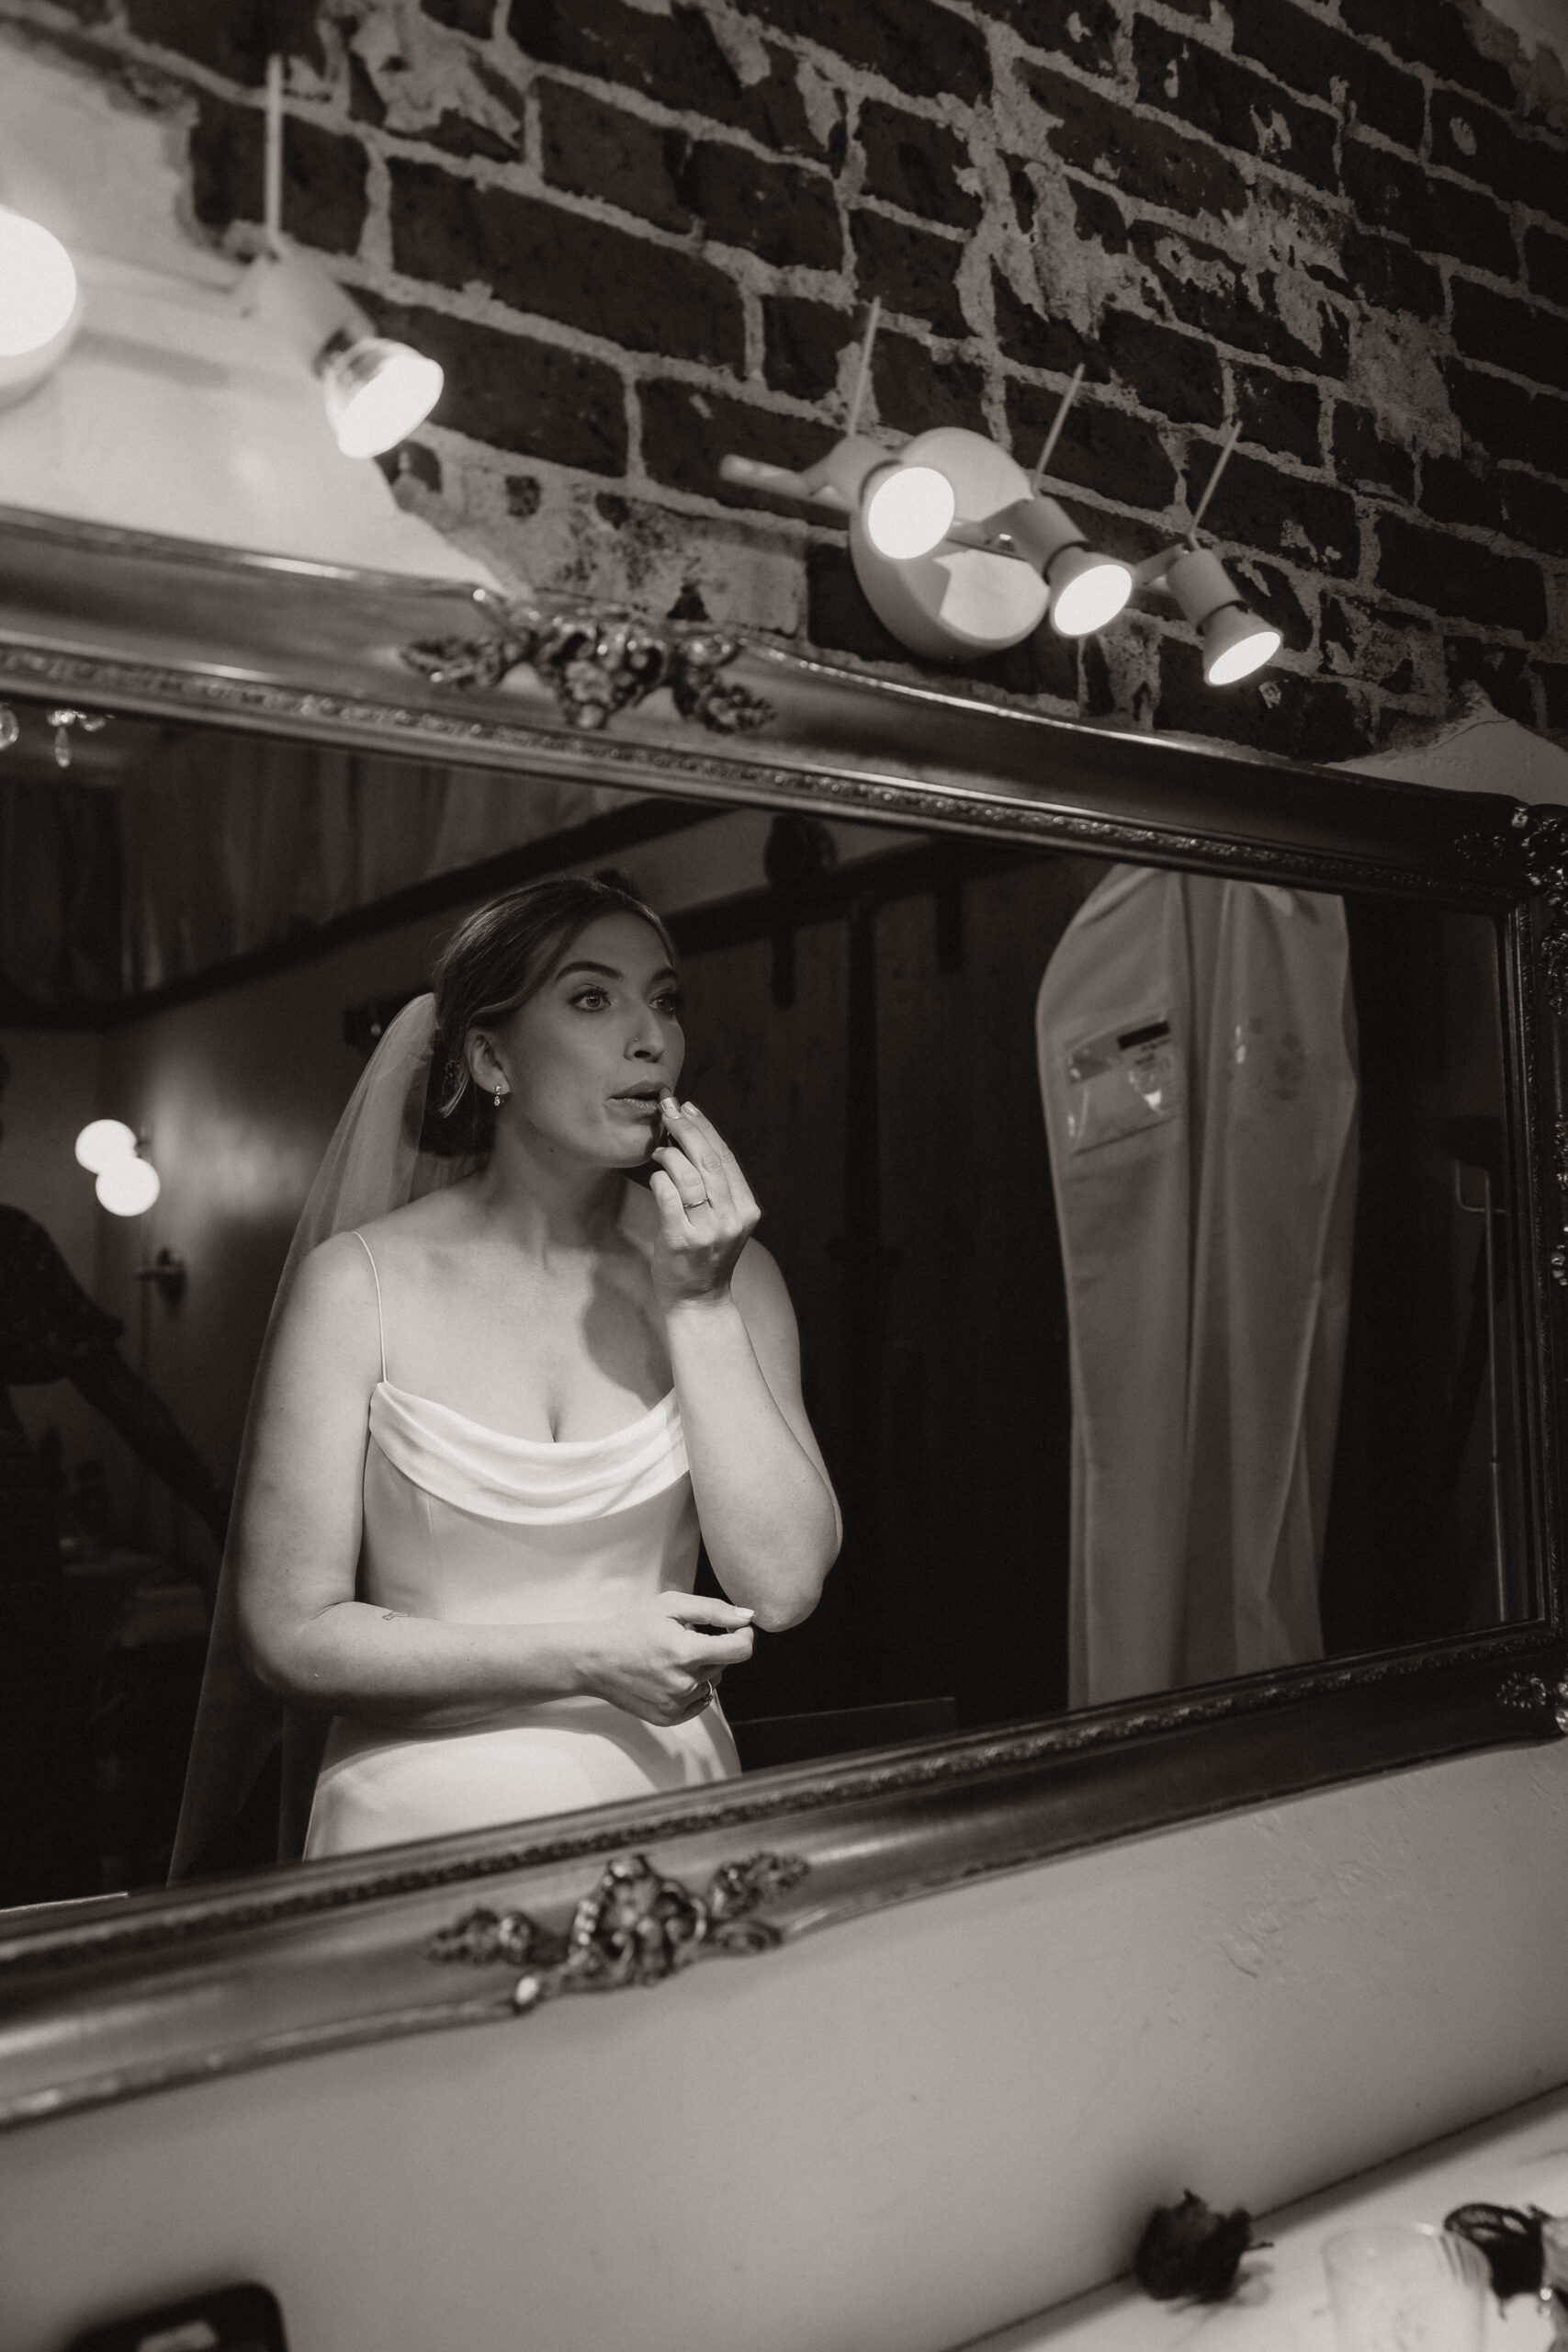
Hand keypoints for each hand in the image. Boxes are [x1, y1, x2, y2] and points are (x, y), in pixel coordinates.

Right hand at [578, 1591, 754, 1725]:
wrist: (595, 1660)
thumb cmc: (633, 1627)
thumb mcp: (670, 1605)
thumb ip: (713, 1609)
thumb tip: (747, 1618)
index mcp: (686, 1652)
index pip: (740, 1649)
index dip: (745, 1635)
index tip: (736, 1627)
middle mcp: (684, 1683)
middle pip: (724, 1664)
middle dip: (714, 1648)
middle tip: (684, 1638)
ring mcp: (677, 1704)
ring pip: (712, 1682)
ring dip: (702, 1668)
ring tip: (672, 1657)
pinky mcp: (669, 1718)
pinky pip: (700, 1701)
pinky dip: (693, 1687)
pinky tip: (670, 1675)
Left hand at [648, 1096, 760, 1308]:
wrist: (698, 1301)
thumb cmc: (704, 1256)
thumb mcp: (722, 1220)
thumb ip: (715, 1188)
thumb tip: (691, 1138)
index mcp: (745, 1209)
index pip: (725, 1158)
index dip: (706, 1128)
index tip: (688, 1107)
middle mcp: (731, 1219)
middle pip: (708, 1161)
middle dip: (686, 1129)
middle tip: (668, 1109)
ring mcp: (707, 1231)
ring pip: (689, 1176)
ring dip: (670, 1154)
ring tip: (659, 1149)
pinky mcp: (680, 1241)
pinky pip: (668, 1198)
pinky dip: (660, 1179)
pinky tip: (655, 1173)